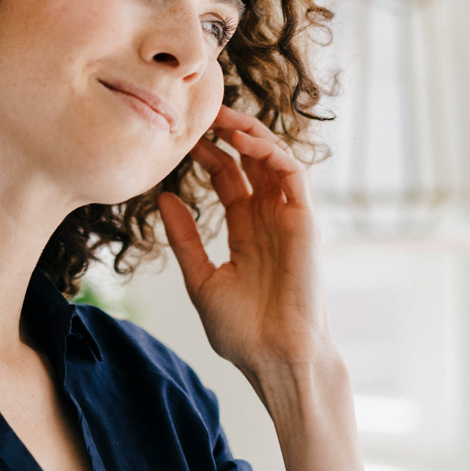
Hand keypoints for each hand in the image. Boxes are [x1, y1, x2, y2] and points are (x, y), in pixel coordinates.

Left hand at [157, 105, 331, 388]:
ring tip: (223, 119)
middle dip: (230, 132)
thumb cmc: (241, 331)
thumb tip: (163, 197)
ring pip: (275, 160)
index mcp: (247, 229)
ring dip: (252, 134)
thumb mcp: (201, 279)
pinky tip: (247, 142)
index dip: (209, 153)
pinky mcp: (306, 223)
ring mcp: (289, 218)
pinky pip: (294, 176)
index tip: (183, 135)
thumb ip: (184, 238)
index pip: (230, 176)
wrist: (273, 358)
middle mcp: (270, 218)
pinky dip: (273, 153)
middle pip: (252, 160)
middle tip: (202, 112)